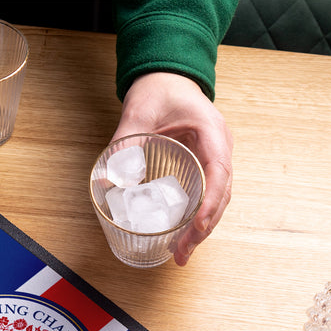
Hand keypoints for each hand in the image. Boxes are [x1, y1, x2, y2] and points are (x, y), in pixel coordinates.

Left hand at [112, 72, 232, 265]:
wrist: (167, 76)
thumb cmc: (157, 89)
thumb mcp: (137, 112)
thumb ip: (123, 145)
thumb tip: (109, 180)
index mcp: (212, 133)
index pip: (219, 173)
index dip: (210, 204)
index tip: (197, 228)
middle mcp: (220, 147)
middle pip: (222, 195)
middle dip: (204, 228)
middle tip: (182, 254)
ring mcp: (215, 157)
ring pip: (218, 199)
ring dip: (203, 228)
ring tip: (182, 254)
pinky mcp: (205, 165)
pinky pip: (208, 195)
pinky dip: (198, 217)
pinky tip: (183, 236)